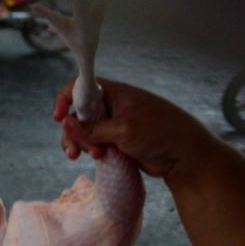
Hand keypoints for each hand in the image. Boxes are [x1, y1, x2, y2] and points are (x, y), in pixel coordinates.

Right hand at [52, 78, 215, 179]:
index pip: (82, 87)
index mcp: (117, 94)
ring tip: (87, 156)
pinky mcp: (116, 141)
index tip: (59, 117)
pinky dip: (88, 150)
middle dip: (73, 131)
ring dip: (79, 143)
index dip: (66, 99)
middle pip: (78, 113)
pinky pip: (94, 142)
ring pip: (84, 131)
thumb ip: (93, 128)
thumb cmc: (161, 133)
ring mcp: (114, 124)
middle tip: (77, 150)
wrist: (185, 156)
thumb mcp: (124, 129)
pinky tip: (93, 158)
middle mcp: (113, 106)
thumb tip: (64, 124)